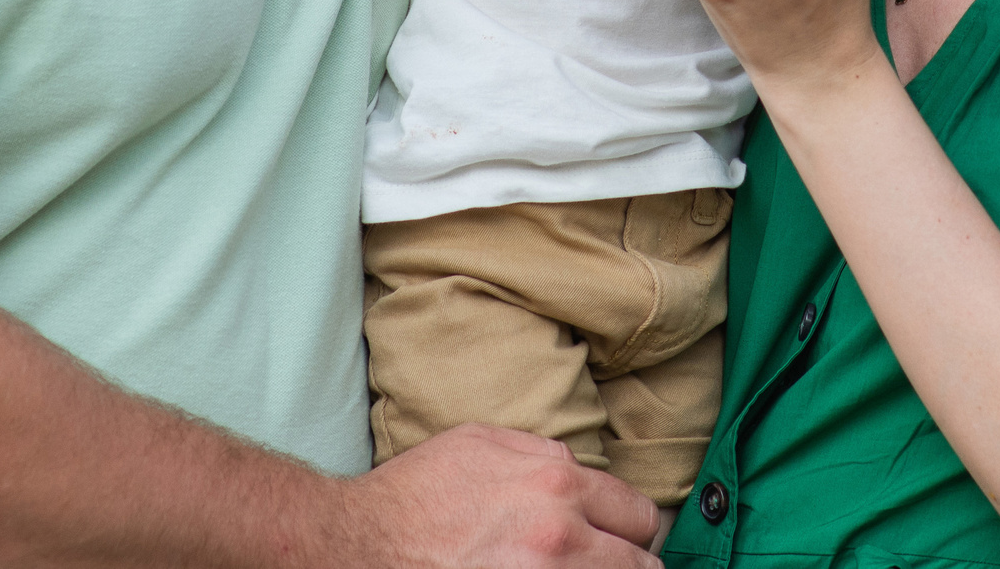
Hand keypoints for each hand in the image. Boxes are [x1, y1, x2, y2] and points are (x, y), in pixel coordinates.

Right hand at [332, 423, 660, 568]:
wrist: (360, 547)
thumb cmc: (416, 496)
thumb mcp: (480, 443)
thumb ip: (542, 452)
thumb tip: (580, 471)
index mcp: (556, 483)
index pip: (638, 514)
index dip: (629, 529)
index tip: (619, 540)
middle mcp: (559, 535)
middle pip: (639, 565)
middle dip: (624, 564)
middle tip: (597, 564)